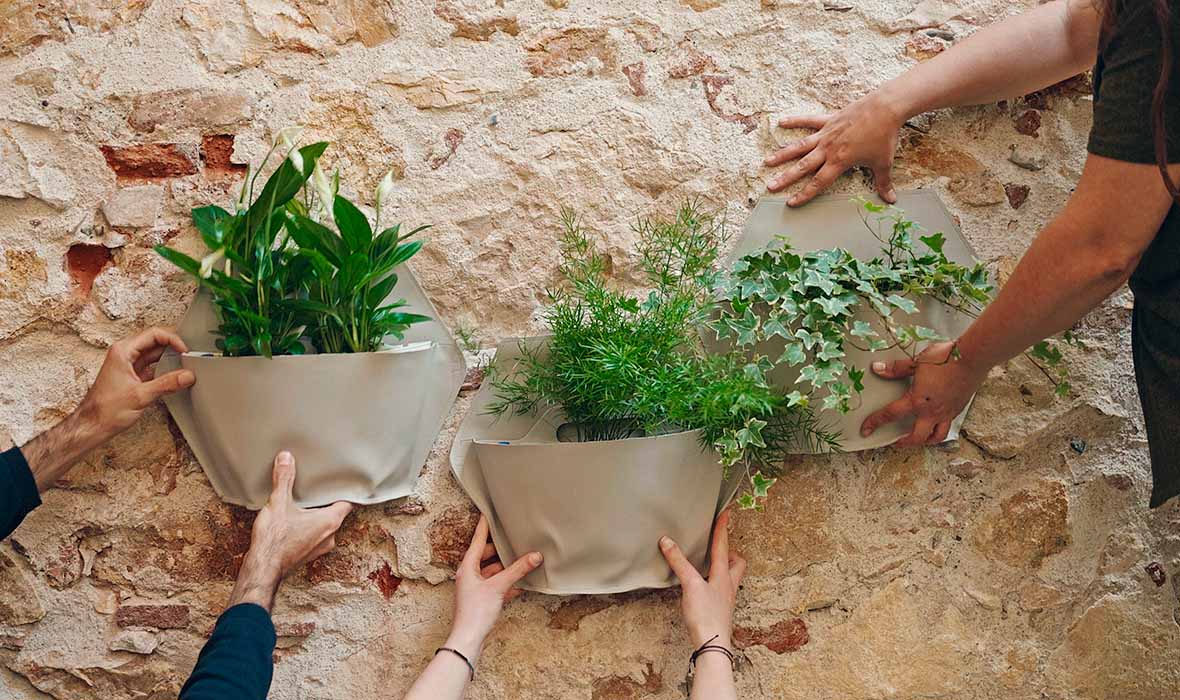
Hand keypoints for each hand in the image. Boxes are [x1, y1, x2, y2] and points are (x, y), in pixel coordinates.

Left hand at [76, 327, 194, 441]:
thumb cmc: (105, 410)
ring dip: (170, 358)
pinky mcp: (133, 376)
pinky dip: (165, 369)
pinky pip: (153, 366)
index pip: (154, 334)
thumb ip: (167, 384)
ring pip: (155, 354)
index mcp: (122, 352)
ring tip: (184, 365)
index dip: (173, 340)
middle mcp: (124, 354)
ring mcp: (128, 365)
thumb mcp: (141, 396)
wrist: (93, 426)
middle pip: (155, 342)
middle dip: (173, 347)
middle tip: (188, 356)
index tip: (185, 351)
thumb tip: (187, 376)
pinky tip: (174, 376)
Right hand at [229, 451, 352, 611]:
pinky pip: (313, 538)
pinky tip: (295, 523)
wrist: (262, 570)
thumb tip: (286, 458)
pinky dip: (308, 529)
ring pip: (325, 528)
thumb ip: (284, 479)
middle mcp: (329, 536)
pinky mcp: (307, 555)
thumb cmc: (274, 540)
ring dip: (317, 517)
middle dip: (328, 503)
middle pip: (337, 515)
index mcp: (330, 521)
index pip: (348, 503)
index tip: (347, 484)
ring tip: (307, 505)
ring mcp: (319, 548)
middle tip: (322, 490)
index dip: (348, 493)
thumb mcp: (278, 503)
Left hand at [446, 516, 541, 661]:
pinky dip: (508, 582)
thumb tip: (535, 556)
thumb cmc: (476, 613)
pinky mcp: (482, 600)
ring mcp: (475, 588)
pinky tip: (521, 582)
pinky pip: (496, 585)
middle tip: (514, 538)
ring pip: (492, 571)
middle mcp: (469, 575)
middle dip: (501, 549)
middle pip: (487, 555)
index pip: (478, 540)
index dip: (485, 526)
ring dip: (506, 567)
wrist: (468, 640)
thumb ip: (518, 570)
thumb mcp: (499, 587)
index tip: (488, 513)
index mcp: (467, 567)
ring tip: (522, 559)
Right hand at [660, 510, 745, 647]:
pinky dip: (715, 584)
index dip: (723, 528)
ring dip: (724, 568)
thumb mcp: (690, 585)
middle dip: (731, 552)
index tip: (726, 513)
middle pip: (737, 563)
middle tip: (720, 546)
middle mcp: (728, 585)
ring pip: (730, 578)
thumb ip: (679, 563)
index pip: (723, 546)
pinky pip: (721, 590)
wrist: (713, 644)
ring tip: (711, 564)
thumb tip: (667, 542)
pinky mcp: (719, 610)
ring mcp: (725, 599)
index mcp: (723, 575)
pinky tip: (704, 588)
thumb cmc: (705, 616)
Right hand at [764, 91, 905, 206]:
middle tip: (770, 186)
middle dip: (786, 178)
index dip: (804, 194)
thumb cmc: (884, 136)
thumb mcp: (883, 162)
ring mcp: (826, 134)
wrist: (885, 108)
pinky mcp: (829, 120)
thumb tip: (890, 200)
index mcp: (839, 162)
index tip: (791, 203)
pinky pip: (809, 121)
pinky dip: (795, 121)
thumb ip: (883, 182)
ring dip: (783, 154)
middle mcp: (828, 149)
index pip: (818, 183)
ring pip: (800, 146)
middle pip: (803, 166)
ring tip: (767, 161)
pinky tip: (781, 122)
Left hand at [859, 341, 987, 445]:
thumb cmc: (945, 358)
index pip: (890, 415)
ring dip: (924, 441)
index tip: (865, 431)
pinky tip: (935, 421)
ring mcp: (948, 412)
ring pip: (936, 437)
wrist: (973, 357)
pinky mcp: (959, 409)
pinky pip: (947, 425)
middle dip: (903, 443)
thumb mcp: (916, 362)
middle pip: (916, 438)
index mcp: (917, 401)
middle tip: (894, 442)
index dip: (875, 423)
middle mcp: (932, 412)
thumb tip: (878, 369)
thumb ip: (897, 369)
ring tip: (917, 438)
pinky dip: (939, 428)